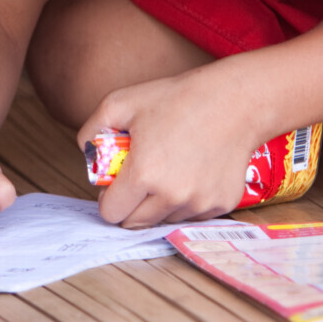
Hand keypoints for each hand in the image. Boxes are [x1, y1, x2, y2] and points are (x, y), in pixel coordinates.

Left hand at [77, 67, 257, 228]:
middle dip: (131, 205)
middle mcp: (172, 196)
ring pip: (164, 220)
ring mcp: (199, 203)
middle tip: (139, 178)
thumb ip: (92, 131)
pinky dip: (186, 201)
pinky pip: (192, 214)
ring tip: (168, 169)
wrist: (236, 101)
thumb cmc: (178, 98)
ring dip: (159, 204)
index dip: (108, 199)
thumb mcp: (121, 102)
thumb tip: (86, 154)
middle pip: (134, 223)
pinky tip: (192, 171)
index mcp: (144, 174)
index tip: (115, 186)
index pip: (110, 213)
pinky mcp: (222, 204)